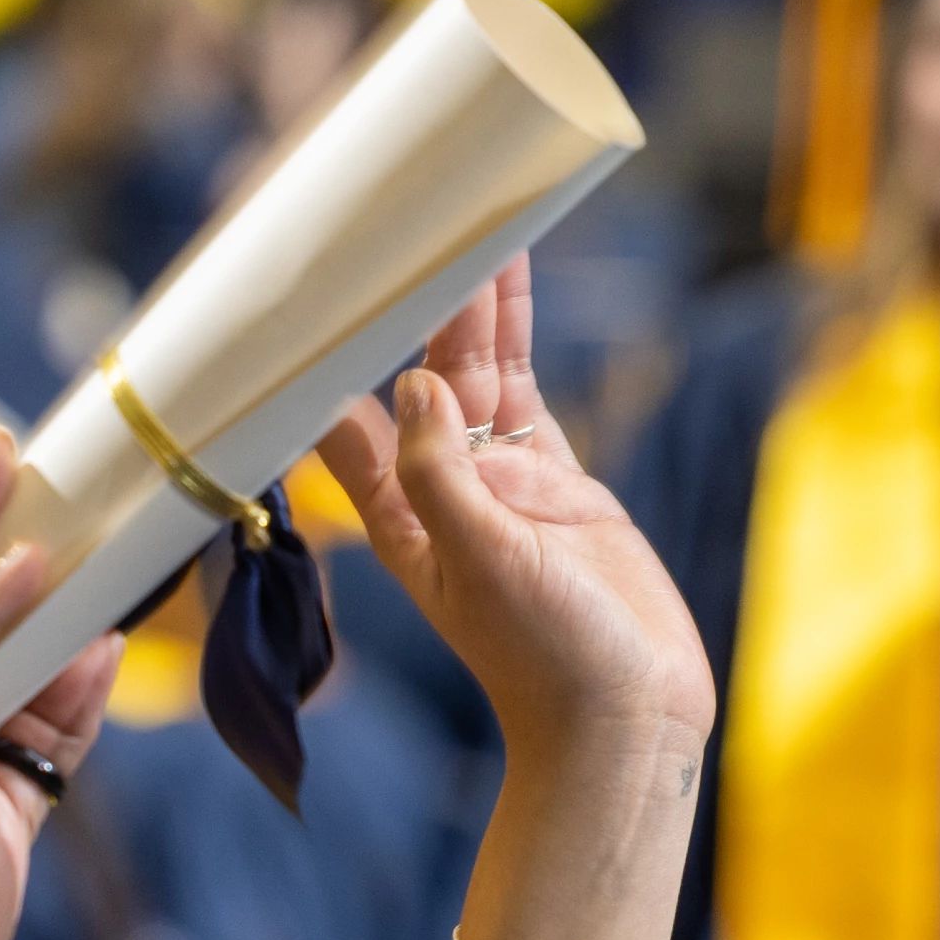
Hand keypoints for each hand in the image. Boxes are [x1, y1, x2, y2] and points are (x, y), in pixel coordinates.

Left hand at [312, 254, 712, 790]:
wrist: (628, 716)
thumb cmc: (545, 660)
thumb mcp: (482, 563)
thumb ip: (441, 475)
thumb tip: (415, 384)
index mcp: (398, 518)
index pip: (341, 423)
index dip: (324, 360)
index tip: (312, 293)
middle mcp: (438, 492)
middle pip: (412, 377)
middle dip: (409, 307)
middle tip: (409, 224)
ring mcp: (498, 484)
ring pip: (474, 373)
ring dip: (468, 307)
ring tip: (465, 223)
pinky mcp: (556, 483)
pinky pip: (527, 394)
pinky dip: (518, 338)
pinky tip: (510, 285)